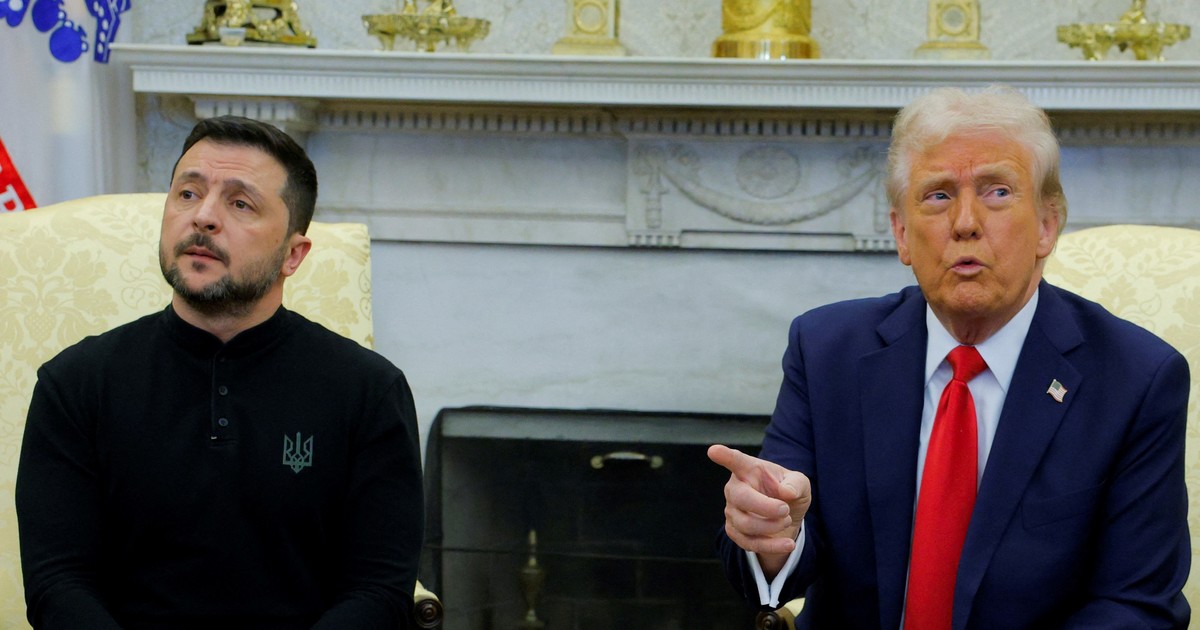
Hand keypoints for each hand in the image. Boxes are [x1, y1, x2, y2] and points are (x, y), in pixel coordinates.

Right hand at [708, 444, 810, 571]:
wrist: (786, 518)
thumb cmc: (789, 493)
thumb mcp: (800, 484)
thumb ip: (796, 484)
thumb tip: (786, 492)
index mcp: (748, 469)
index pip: (735, 461)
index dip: (724, 456)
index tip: (713, 451)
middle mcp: (735, 488)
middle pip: (740, 498)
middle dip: (765, 507)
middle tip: (785, 510)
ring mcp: (732, 510)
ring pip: (745, 524)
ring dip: (771, 526)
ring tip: (785, 520)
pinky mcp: (734, 531)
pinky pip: (749, 543)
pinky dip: (771, 545)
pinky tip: (787, 543)